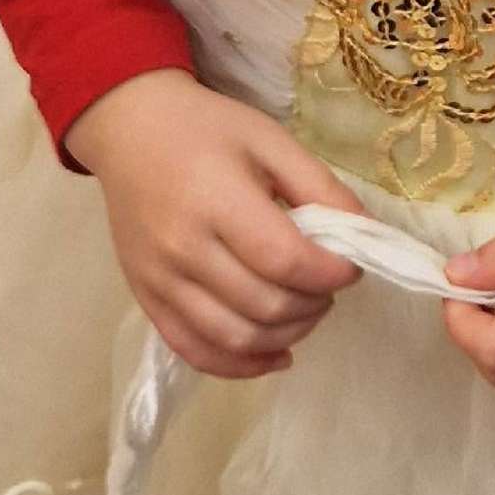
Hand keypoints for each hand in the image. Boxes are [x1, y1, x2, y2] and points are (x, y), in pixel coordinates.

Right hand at [67, 67, 363, 379]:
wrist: (130, 130)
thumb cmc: (206, 129)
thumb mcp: (271, 140)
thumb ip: (321, 187)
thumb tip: (364, 235)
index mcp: (216, 199)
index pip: (285, 260)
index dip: (331, 274)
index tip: (350, 266)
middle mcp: (183, 248)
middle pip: (264, 305)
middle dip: (314, 304)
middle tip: (327, 285)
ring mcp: (159, 280)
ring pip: (234, 338)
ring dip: (287, 336)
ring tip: (305, 311)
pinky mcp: (145, 298)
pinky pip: (195, 350)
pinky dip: (241, 365)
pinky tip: (276, 354)